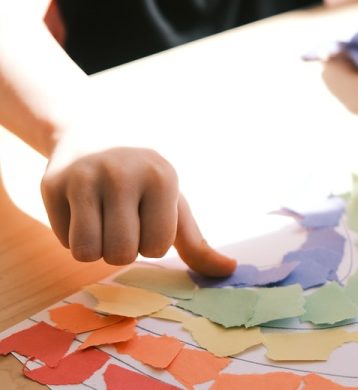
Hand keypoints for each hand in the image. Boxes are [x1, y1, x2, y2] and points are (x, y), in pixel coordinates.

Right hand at [41, 146, 235, 276]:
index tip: (147, 218)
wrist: (94, 133)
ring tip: (102, 220)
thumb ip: (198, 243)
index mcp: (161, 178)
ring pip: (86, 253)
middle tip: (123, 222)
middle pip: (120, 254)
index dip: (151, 243)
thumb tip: (229, 270)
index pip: (156, 247)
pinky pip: (63, 240)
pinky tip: (81, 209)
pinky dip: (73, 236)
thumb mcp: (174, 204)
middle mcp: (122, 174)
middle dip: (123, 250)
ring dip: (96, 248)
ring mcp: (84, 177)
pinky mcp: (53, 184)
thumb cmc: (144, 180)